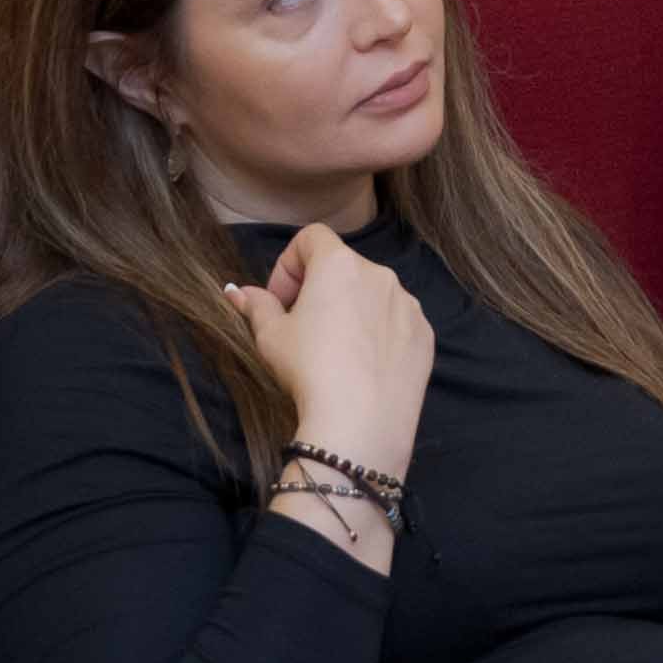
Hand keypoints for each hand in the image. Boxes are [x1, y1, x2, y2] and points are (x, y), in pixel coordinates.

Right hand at [234, 223, 435, 476]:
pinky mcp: (425, 335)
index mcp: (340, 264)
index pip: (311, 239)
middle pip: (344, 267)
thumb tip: (237, 292)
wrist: (360, 424)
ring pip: (373, 295)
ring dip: (352, 310)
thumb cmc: (308, 370)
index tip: (281, 302)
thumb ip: (257, 306)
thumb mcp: (270, 337)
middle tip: (303, 329)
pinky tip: (364, 368)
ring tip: (336, 352)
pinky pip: (397, 322)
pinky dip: (380, 334)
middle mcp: (380, 274)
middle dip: (320, 290)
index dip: (289, 265)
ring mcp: (408, 305)